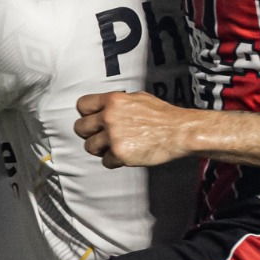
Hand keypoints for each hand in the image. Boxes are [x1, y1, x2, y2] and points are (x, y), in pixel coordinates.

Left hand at [75, 91, 201, 167]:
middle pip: (80, 128)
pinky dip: (113, 161)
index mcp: (113, 100)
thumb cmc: (162, 115)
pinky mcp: (120, 154)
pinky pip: (105, 161)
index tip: (92, 120)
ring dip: (100, 149)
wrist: (179, 132)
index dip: (86, 114)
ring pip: (89, 147)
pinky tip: (125, 156)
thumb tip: (103, 107)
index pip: (82, 105)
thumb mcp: (137, 98)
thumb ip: (117, 102)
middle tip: (100, 137)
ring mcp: (114, 136)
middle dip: (89, 133)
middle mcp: (109, 117)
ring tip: (113, 147)